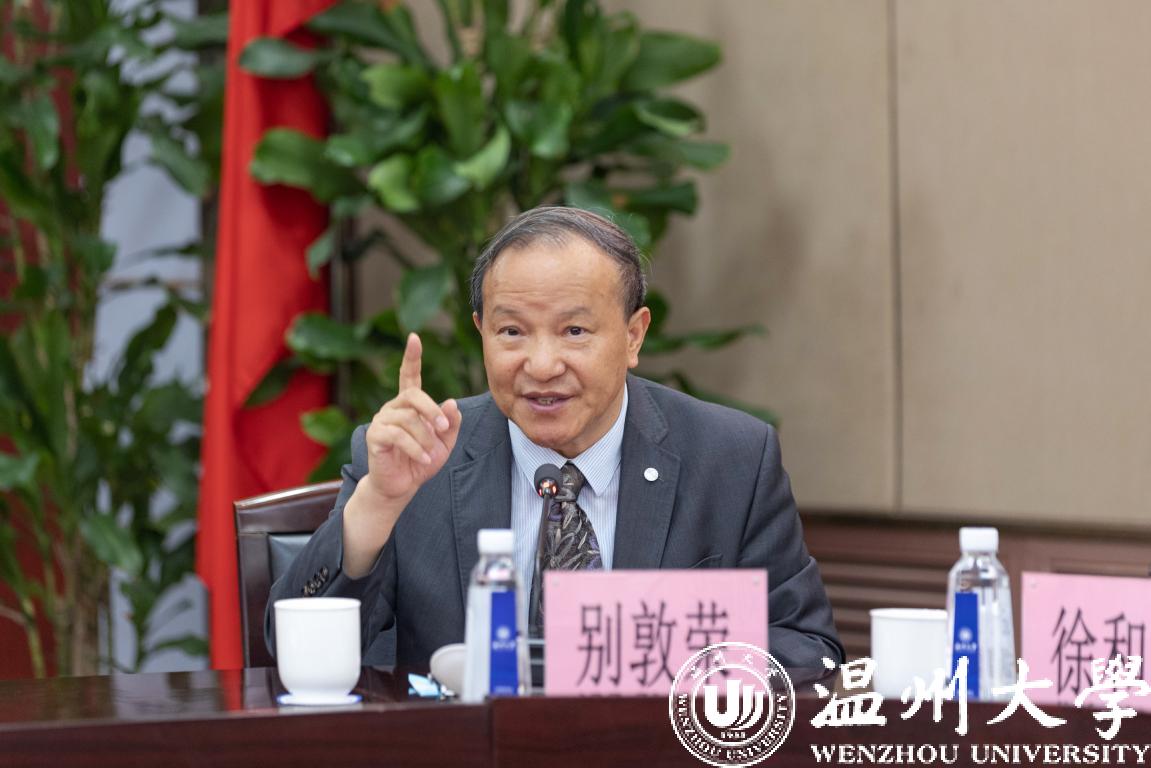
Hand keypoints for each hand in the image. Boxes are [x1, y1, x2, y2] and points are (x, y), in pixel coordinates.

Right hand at [363, 333, 461, 501]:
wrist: (401, 487)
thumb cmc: (421, 462)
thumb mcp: (444, 443)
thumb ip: (451, 423)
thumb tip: (451, 402)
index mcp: (409, 405)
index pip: (409, 376)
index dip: (412, 357)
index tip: (414, 338)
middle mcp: (393, 407)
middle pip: (413, 395)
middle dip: (432, 410)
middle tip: (444, 428)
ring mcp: (382, 420)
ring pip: (408, 419)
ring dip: (425, 438)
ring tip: (430, 454)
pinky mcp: (375, 436)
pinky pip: (397, 435)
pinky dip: (414, 448)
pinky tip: (423, 459)